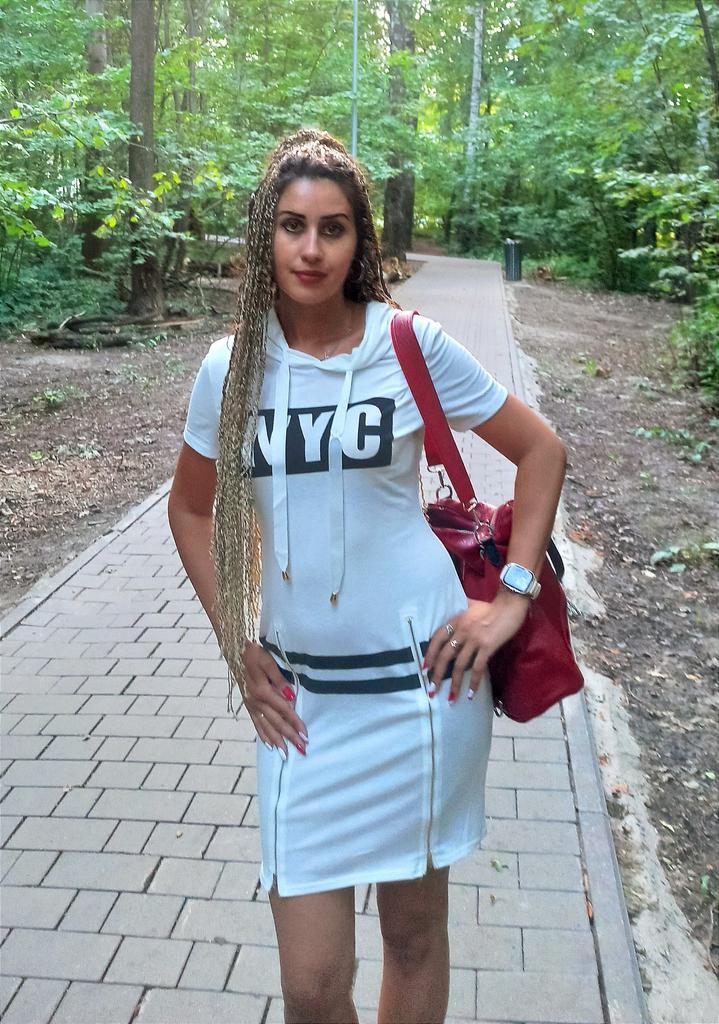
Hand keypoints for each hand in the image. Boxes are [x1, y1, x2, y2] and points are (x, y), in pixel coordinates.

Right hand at [241, 642, 308, 756]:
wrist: (234, 650)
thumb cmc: (254, 653)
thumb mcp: (268, 661)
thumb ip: (280, 680)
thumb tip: (291, 697)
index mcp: (263, 690)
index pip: (284, 710)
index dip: (295, 722)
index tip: (305, 734)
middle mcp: (256, 701)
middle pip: (276, 722)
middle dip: (289, 736)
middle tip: (301, 749)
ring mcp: (251, 704)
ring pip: (266, 726)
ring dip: (277, 740)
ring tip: (286, 753)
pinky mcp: (247, 704)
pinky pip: (256, 723)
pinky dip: (263, 735)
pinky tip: (269, 744)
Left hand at [424, 591, 530, 700]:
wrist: (510, 604)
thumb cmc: (492, 606)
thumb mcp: (471, 606)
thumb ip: (461, 612)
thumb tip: (456, 612)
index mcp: (456, 621)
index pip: (437, 639)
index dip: (429, 654)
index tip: (424, 668)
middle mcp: (461, 631)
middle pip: (445, 656)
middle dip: (437, 675)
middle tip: (431, 690)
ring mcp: (474, 639)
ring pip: (459, 665)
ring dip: (454, 684)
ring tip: (450, 698)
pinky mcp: (487, 646)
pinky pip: (477, 668)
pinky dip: (473, 682)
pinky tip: (471, 694)